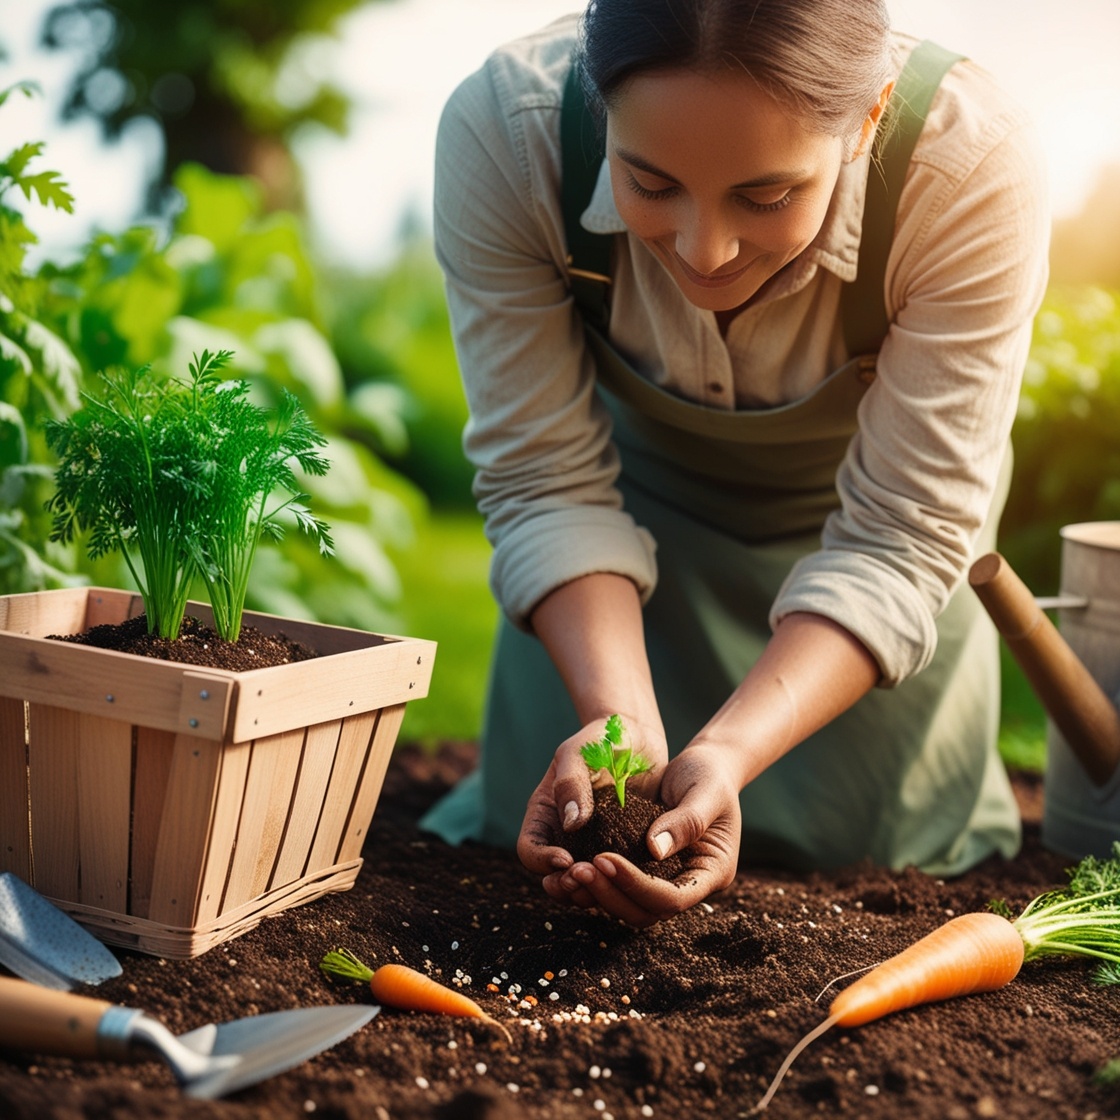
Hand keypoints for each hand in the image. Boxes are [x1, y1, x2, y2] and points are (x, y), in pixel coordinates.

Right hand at [516, 714, 667, 877]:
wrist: (637, 737)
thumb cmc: (600, 739)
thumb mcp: (580, 754)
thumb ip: (571, 784)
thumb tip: (571, 824)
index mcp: (545, 814)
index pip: (529, 849)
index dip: (542, 861)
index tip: (566, 860)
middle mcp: (564, 836)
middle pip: (552, 876)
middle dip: (565, 884)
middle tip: (586, 878)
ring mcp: (592, 847)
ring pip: (583, 884)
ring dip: (592, 892)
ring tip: (610, 885)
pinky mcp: (621, 851)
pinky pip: (615, 877)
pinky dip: (620, 885)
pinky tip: (635, 879)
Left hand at [526, 742, 741, 927]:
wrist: (706, 767)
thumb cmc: (712, 775)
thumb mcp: (706, 792)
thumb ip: (686, 821)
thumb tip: (654, 850)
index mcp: (713, 871)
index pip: (673, 897)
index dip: (637, 884)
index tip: (603, 858)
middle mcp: (689, 883)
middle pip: (648, 910)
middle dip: (611, 894)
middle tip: (578, 869)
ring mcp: (668, 879)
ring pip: (630, 905)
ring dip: (601, 893)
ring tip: (571, 870)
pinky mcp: (648, 868)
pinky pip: (622, 885)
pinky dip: (600, 881)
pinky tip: (574, 864)